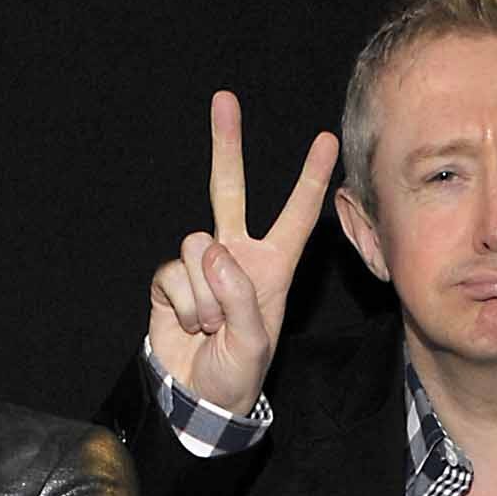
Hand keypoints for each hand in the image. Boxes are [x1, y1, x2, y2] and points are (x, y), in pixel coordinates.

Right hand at [146, 90, 338, 413]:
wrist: (198, 395)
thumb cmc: (238, 371)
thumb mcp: (253, 342)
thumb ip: (239, 296)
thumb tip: (211, 252)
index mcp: (272, 267)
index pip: (295, 216)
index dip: (310, 179)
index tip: (326, 140)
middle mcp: (236, 255)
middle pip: (228, 189)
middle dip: (226, 145)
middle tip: (224, 100)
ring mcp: (200, 264)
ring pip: (196, 247)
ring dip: (204, 295)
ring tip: (211, 325)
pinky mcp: (170, 278)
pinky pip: (173, 274)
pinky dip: (182, 305)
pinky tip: (190, 325)